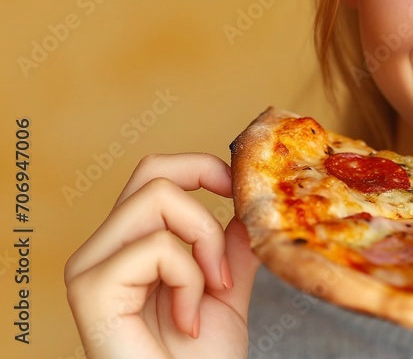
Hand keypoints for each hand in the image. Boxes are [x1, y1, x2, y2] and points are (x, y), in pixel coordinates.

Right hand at [64, 154, 259, 358]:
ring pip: (157, 197)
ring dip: (202, 244)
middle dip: (206, 197)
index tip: (240, 188)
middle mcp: (104, 248)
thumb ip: (231, 246)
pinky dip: (189, 279)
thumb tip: (248, 203)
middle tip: (227, 243)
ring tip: (208, 293)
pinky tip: (188, 319)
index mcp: (130, 243)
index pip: (156, 172)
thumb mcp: (226, 290)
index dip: (203, 167)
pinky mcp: (91, 288)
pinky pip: (157, 247)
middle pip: (153, 171)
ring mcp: (92, 265)